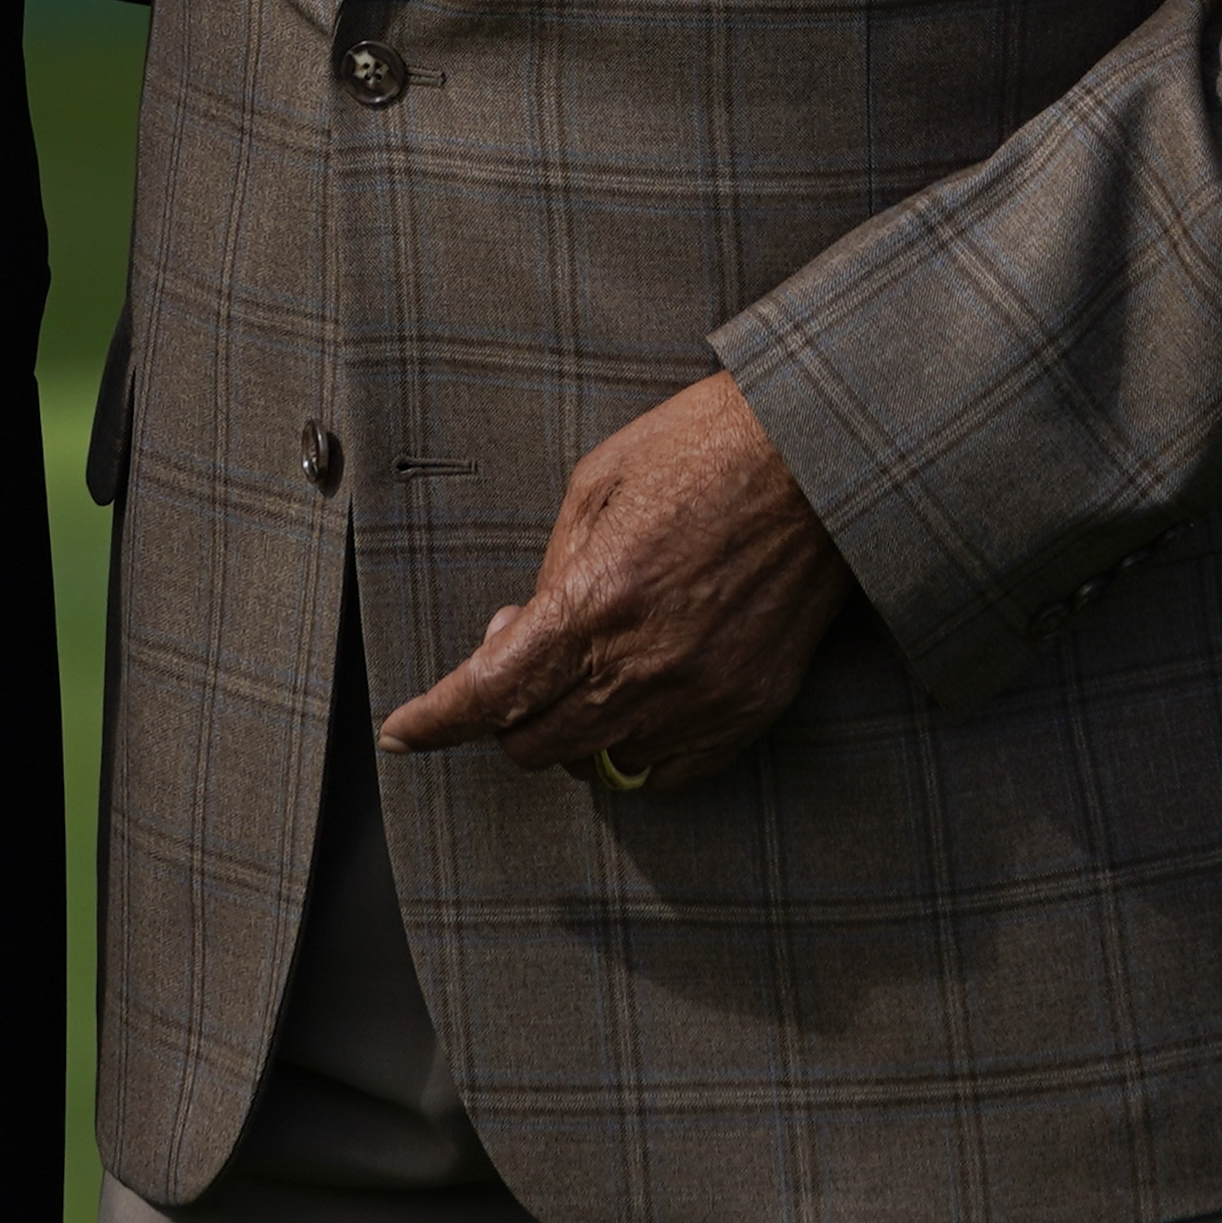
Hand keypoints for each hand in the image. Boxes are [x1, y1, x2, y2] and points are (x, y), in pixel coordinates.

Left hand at [375, 371, 857, 791]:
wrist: (818, 459)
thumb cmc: (704, 449)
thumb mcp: (596, 484)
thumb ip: (550, 572)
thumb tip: (518, 635)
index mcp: (594, 602)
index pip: (487, 696)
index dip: (433, 722)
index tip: (404, 732)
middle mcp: (642, 666)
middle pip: (535, 745)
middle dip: (508, 713)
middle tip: (527, 656)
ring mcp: (700, 697)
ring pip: (601, 763)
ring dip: (578, 726)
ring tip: (599, 662)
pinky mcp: (748, 709)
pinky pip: (670, 773)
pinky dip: (642, 748)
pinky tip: (643, 694)